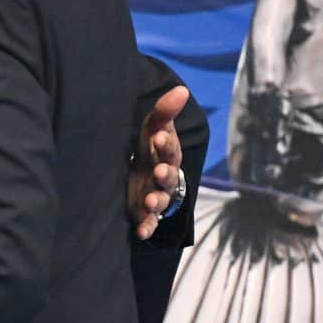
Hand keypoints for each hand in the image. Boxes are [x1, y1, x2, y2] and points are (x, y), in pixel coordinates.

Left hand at [131, 85, 190, 239]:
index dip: (165, 144)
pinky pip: (149, 222)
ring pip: (161, 200)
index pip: (169, 149)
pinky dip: (147, 228)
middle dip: (165, 174)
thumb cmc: (151, 149)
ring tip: (150, 201)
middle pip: (169, 176)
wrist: (149, 176)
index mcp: (167, 155)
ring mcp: (156, 195)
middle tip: (159, 171)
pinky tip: (141, 233)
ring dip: (157, 201)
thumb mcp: (154, 128)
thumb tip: (180, 89)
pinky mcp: (145, 213)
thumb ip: (164, 112)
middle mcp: (164, 177)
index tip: (158, 137)